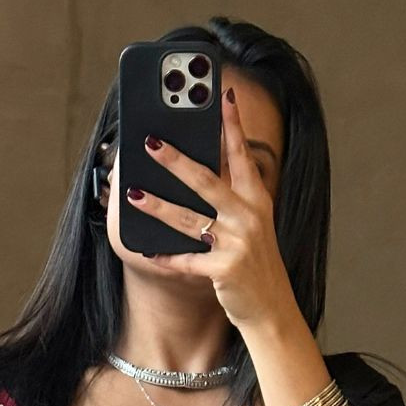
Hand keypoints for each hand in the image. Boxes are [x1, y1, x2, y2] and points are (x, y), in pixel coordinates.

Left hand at [126, 86, 297, 329]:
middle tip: (152, 142)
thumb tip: (192, 175)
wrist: (272, 309)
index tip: (221, 95)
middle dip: (176, 161)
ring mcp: (237, 243)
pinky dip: (166, 258)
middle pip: (207, 181)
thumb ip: (231, 201)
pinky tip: (148, 251)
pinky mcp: (225, 270)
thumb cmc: (255, 266)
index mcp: (257, 201)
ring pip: (188, 220)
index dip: (232, 125)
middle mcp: (249, 217)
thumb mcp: (252, 227)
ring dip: (158, 206)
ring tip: (133, 193)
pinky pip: (187, 261)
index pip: (242, 156)